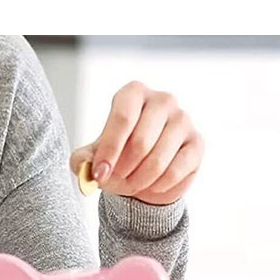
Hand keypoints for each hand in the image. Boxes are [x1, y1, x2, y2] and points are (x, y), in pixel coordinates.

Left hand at [70, 81, 202, 204]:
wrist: (143, 175)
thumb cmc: (116, 157)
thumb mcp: (92, 158)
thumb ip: (82, 161)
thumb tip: (87, 171)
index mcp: (133, 94)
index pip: (122, 118)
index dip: (109, 150)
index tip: (99, 174)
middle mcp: (163, 100)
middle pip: (141, 142)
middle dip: (123, 170)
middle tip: (115, 180)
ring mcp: (184, 120)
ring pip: (158, 160)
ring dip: (139, 181)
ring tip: (131, 184)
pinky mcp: (197, 143)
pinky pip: (175, 171)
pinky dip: (157, 186)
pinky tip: (150, 186)